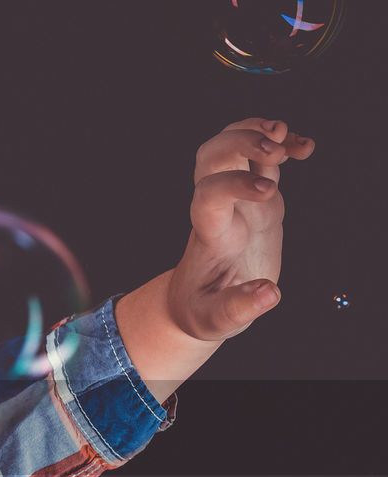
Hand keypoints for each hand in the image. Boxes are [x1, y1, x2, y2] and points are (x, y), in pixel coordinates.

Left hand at [165, 117, 315, 342]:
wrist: (195, 301)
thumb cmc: (201, 311)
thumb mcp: (214, 320)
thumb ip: (238, 308)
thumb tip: (269, 294)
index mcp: (210, 236)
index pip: (209, 196)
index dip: (233, 184)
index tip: (266, 191)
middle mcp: (219, 209)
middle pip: (212, 157)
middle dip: (241, 141)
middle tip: (275, 149)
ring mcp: (236, 201)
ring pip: (234, 147)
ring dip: (258, 132)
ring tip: (291, 142)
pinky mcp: (255, 201)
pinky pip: (262, 160)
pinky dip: (282, 144)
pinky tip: (304, 147)